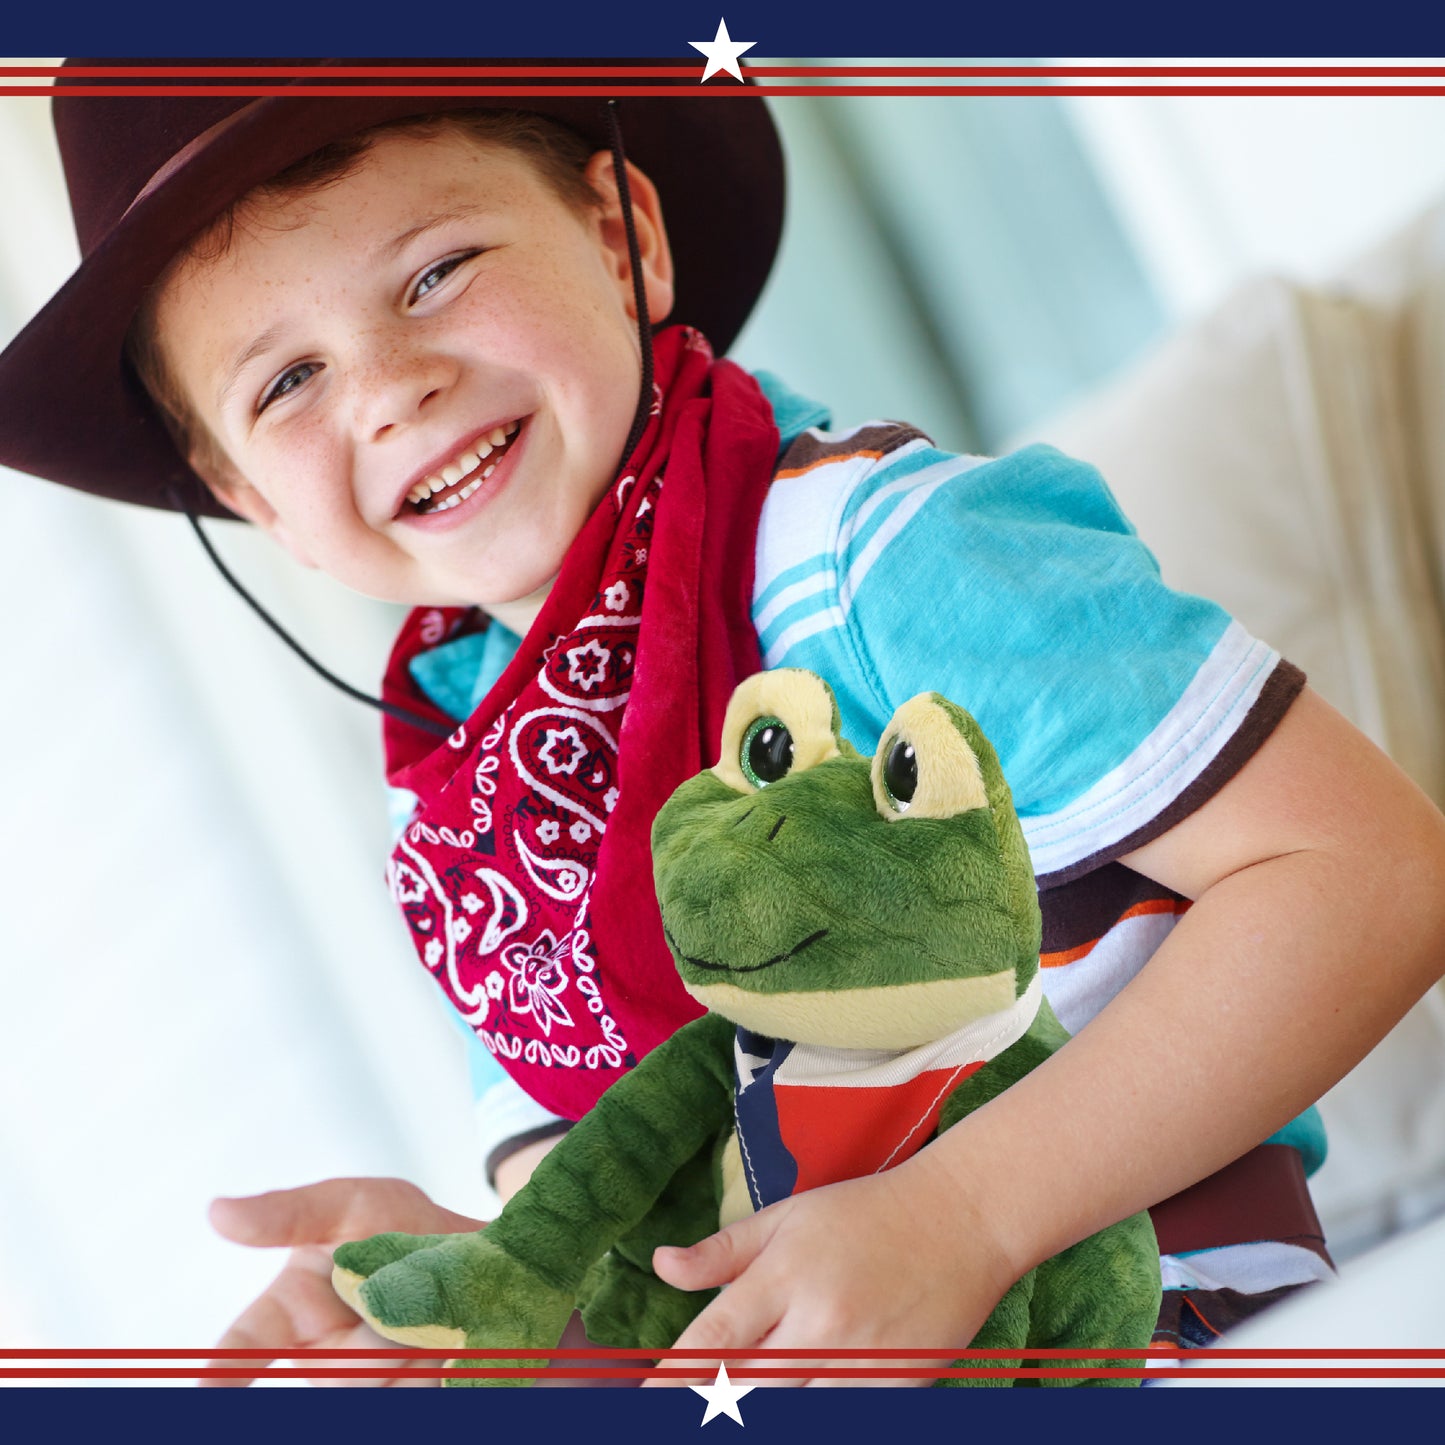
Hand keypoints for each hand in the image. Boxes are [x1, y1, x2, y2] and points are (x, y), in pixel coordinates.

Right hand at [203, 1177, 484, 1387]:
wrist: (474, 1247)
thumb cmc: (398, 1224)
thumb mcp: (348, 1204)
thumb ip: (289, 1212)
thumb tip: (218, 1211)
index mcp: (291, 1310)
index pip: (246, 1343)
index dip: (223, 1367)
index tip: (204, 1385)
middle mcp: (321, 1352)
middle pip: (334, 1373)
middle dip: (375, 1343)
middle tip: (403, 1303)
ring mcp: (363, 1378)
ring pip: (377, 1384)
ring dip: (412, 1346)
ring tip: (429, 1312)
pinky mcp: (403, 1393)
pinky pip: (413, 1394)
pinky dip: (437, 1367)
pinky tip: (447, 1339)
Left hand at [643, 1149, 1015, 1388]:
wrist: (961, 1221)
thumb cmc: (864, 1215)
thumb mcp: (786, 1218)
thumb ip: (722, 1250)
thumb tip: (661, 1264)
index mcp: (786, 1274)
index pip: (715, 1341)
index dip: (673, 1377)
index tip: (644, 1398)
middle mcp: (820, 1323)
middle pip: (746, 1391)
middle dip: (712, 1403)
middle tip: (689, 1404)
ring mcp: (862, 1363)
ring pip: (792, 1412)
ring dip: (765, 1406)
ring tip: (747, 1395)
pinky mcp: (898, 1389)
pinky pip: (842, 1416)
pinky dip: (819, 1407)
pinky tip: (803, 1392)